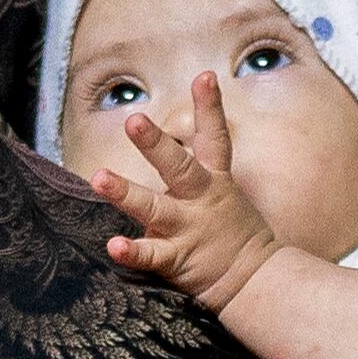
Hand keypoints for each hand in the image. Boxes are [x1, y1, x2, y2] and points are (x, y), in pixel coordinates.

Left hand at [89, 74, 283, 313]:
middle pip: (178, 166)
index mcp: (215, 181)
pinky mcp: (177, 259)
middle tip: (134, 121)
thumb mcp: (225, 193)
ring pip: (153, 207)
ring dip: (125, 192)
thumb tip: (179, 140)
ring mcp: (188, 229)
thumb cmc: (234, 234)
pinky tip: (113, 246)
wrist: (258, 281)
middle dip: (155, 143)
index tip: (204, 76)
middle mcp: (200, 200)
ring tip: (99, 177)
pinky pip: (151, 255)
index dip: (211, 106)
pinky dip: (132, 251)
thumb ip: (199, 168)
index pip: (215, 138)